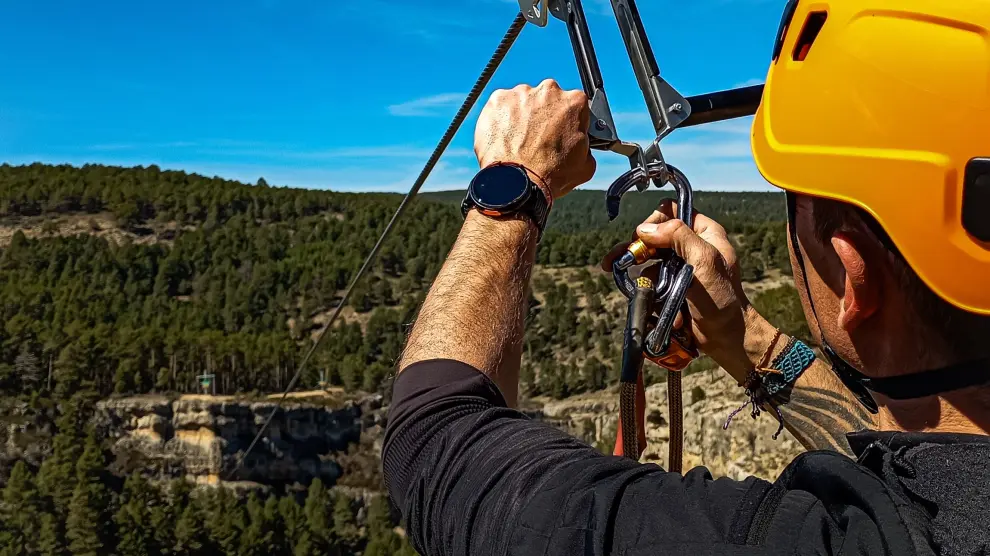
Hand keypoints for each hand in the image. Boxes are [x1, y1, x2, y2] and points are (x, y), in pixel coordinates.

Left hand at [474, 79, 596, 199]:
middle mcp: (548, 91)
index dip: (567, 120)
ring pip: (523, 101)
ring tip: (519, 140)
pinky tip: (505, 137)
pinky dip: (502, 118)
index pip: (574, 104)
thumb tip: (581, 141)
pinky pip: (501, 106)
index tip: (560, 131)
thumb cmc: (550, 175)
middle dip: (544, 115)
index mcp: (574, 102)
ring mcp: (521, 94)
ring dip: (522, 116)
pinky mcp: (498, 100)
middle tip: (538, 138)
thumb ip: (585, 143)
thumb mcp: (586, 164)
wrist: (517, 184)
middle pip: (547, 98)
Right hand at [601, 200, 776, 382]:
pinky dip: (649, 292)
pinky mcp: (672, 287)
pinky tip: (652, 304)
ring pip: (648, 261)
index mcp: (705, 233)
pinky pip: (651, 282)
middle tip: (619, 259)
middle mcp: (691, 247)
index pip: (672, 212)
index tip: (642, 238)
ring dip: (642, 276)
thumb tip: (645, 229)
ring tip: (625, 279)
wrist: (726, 337)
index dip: (654, 222)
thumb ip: (678, 237)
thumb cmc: (722, 299)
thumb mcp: (705, 261)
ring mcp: (680, 268)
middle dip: (636, 249)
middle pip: (654, 236)